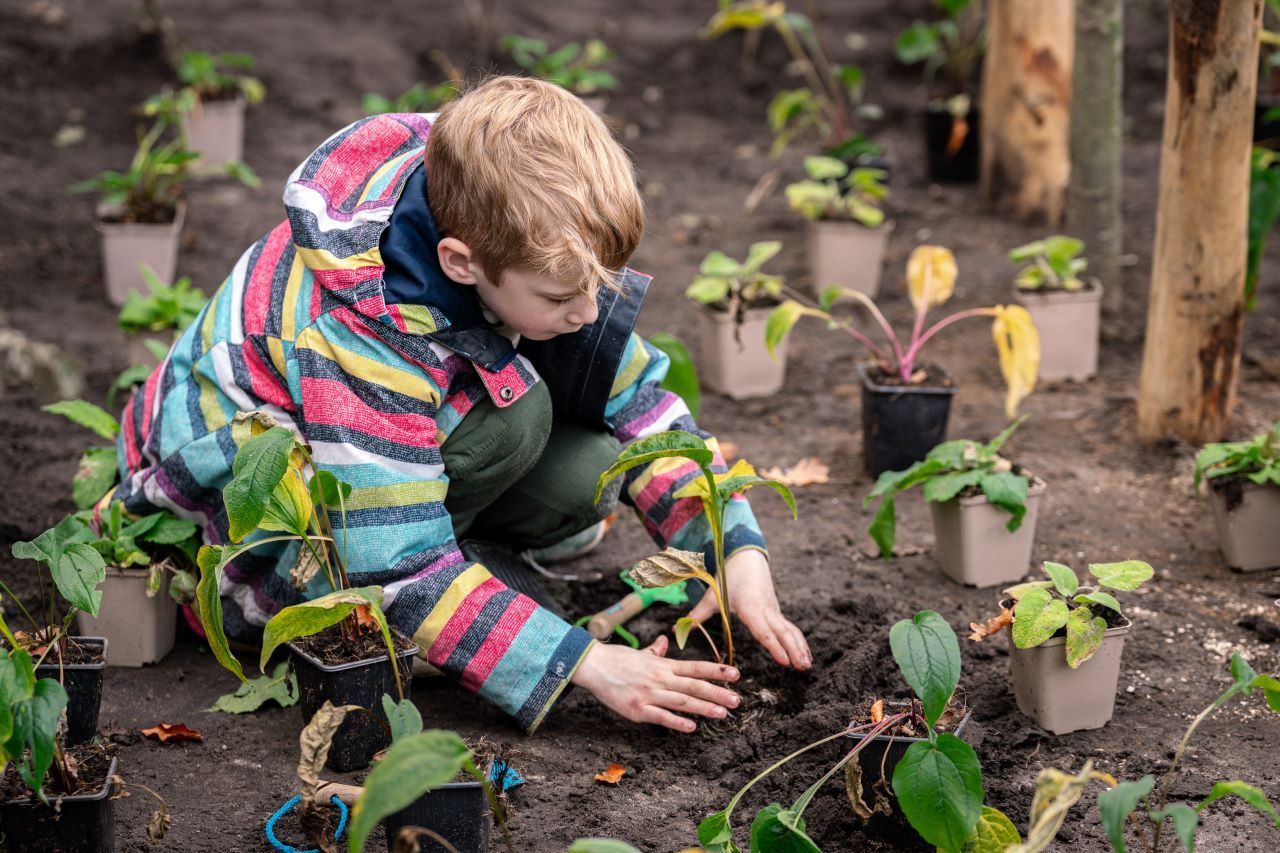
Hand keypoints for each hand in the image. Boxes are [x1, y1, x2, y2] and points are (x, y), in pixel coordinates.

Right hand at [571, 635, 740, 731]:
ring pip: (681, 701)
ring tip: (722, 713)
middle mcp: (660, 678)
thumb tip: (663, 641)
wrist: (593, 665)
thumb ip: (654, 651)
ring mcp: (649, 694)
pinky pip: (660, 716)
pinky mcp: (637, 709)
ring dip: (703, 708)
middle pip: (694, 686)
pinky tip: (691, 727)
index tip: (736, 675)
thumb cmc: (617, 659)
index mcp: (663, 665)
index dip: (716, 671)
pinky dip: (676, 722)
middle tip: (737, 700)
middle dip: (717, 693)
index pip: (696, 667)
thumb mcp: (639, 653)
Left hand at [687, 549, 811, 669]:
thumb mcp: (712, 595)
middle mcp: (765, 610)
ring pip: (790, 630)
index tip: (783, 661)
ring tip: (807, 665)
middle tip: (802, 667)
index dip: (774, 646)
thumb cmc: (728, 577)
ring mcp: (773, 610)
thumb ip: (697, 614)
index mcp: (750, 607)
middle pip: (782, 632)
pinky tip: (804, 655)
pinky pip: (790, 628)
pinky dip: (799, 641)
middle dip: (793, 650)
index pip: (763, 630)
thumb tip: (676, 629)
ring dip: (800, 647)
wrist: (746, 558)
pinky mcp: (776, 611)